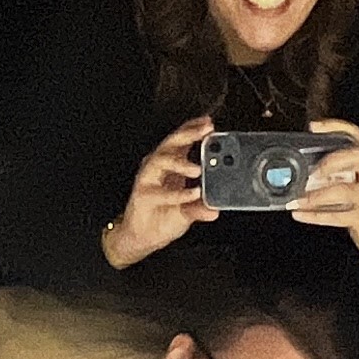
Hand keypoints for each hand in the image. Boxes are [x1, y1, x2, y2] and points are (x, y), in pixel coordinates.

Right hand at [106, 118, 216, 266]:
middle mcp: (158, 167)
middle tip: (205, 130)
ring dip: (180, 162)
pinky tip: (192, 193)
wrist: (142, 235)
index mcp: (171, 164)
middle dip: (189, 134)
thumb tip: (216, 209)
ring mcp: (149, 179)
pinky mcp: (143, 195)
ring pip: (162, 161)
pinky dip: (178, 194)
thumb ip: (201, 206)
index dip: (194, 128)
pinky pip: (161, 193)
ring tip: (197, 168)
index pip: (182, 140)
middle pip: (172, 143)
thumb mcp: (189, 210)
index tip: (208, 122)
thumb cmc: (164, 215)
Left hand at [289, 121, 358, 282]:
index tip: (314, 126)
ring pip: (344, 190)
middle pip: (356, 156)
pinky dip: (315, 216)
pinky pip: (338, 215)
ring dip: (317, 195)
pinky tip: (300, 214)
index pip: (356, 136)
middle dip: (331, 160)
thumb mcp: (353, 187)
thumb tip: (301, 172)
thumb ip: (335, 176)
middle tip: (310, 171)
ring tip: (297, 199)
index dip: (336, 127)